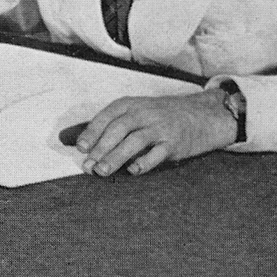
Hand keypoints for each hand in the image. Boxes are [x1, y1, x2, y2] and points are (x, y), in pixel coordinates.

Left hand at [73, 90, 239, 176]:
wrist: (202, 115)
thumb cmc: (159, 117)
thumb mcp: (135, 111)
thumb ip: (109, 125)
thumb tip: (75, 142)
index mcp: (130, 105)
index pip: (106, 117)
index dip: (92, 132)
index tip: (80, 148)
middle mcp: (145, 113)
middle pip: (118, 129)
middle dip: (100, 148)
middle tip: (87, 166)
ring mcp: (161, 127)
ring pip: (135, 141)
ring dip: (116, 157)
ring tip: (102, 171)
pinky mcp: (176, 143)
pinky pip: (158, 153)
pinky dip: (144, 162)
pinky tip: (132, 171)